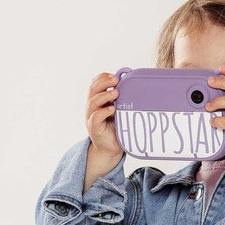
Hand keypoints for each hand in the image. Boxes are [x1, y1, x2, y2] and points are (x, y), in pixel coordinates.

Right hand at [84, 72, 123, 189]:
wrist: (110, 148)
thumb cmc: (116, 128)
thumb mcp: (119, 110)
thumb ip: (121, 99)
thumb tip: (133, 84)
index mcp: (97, 99)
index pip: (95, 83)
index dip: (103, 77)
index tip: (115, 76)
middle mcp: (92, 106)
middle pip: (93, 89)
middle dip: (104, 82)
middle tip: (116, 81)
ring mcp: (91, 116)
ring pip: (93, 101)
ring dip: (105, 95)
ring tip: (116, 94)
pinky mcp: (94, 127)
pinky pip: (96, 116)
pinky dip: (104, 111)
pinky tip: (112, 109)